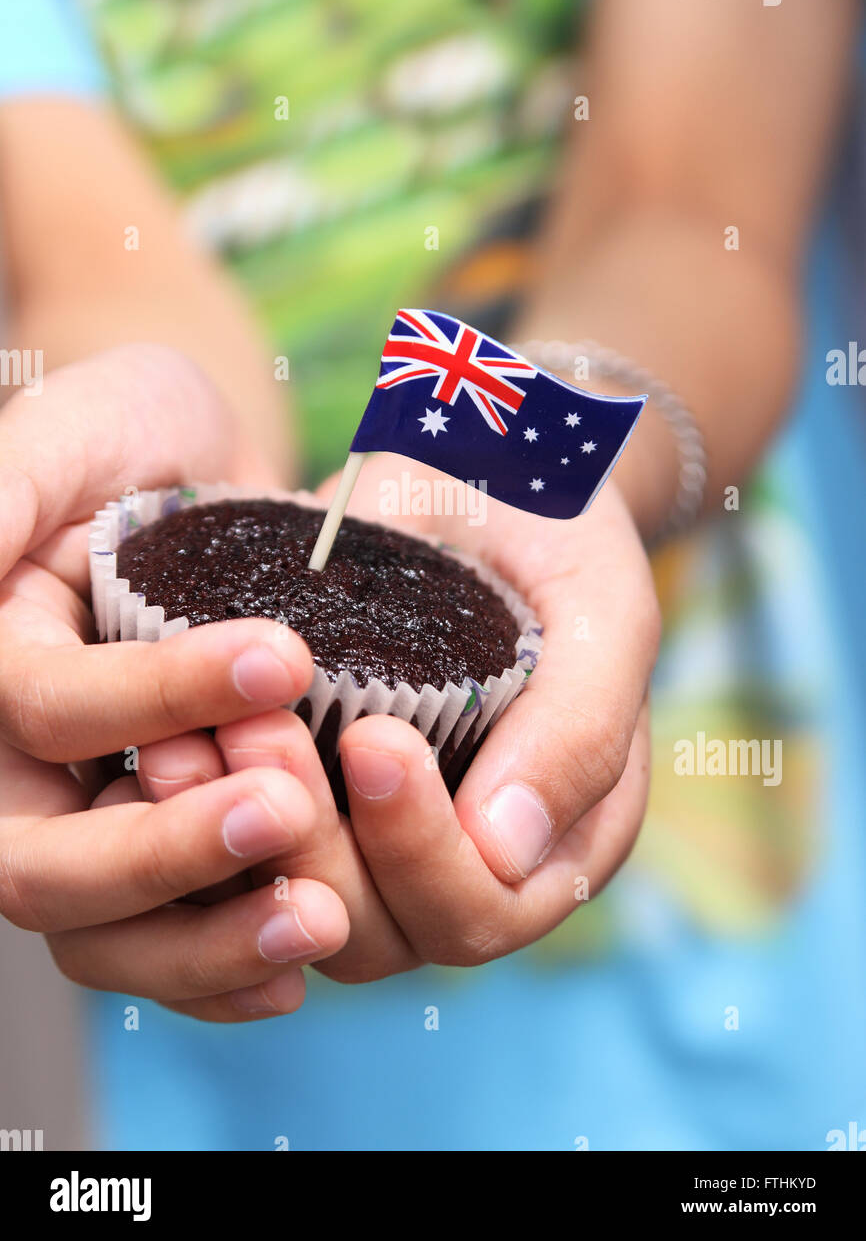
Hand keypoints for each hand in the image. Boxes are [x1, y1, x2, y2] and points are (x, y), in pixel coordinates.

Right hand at [0, 345, 348, 1017]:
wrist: (204, 468)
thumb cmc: (130, 435)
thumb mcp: (67, 434)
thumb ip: (2, 496)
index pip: (41, 709)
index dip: (152, 698)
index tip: (285, 654)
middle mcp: (21, 765)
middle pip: (40, 866)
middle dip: (162, 852)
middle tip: (285, 812)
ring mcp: (88, 815)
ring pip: (99, 935)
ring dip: (205, 940)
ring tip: (320, 922)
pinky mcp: (162, 840)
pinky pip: (164, 943)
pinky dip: (223, 969)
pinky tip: (296, 972)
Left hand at [139, 453, 658, 981]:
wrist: (483, 474)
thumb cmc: (560, 537)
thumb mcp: (601, 613)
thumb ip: (578, 732)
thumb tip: (504, 850)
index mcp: (557, 840)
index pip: (482, 909)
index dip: (421, 852)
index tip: (374, 739)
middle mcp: (465, 860)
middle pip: (379, 932)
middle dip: (311, 845)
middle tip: (259, 731)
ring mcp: (376, 836)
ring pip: (294, 905)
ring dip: (237, 837)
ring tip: (189, 743)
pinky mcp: (308, 794)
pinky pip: (243, 847)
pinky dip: (199, 811)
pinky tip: (164, 742)